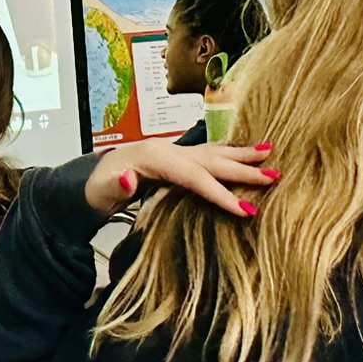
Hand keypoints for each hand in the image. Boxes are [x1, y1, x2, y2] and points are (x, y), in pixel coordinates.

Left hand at [85, 141, 275, 217]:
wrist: (88, 180)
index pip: (196, 177)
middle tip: (274, 176)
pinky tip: (243, 153)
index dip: (221, 194)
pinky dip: (228, 154)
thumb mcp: (101, 191)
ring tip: (270, 151)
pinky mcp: (174, 159)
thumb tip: (127, 178)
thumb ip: (116, 185)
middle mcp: (169, 150)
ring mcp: (173, 152)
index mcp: (156, 159)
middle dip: (244, 169)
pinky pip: (207, 155)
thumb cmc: (96, 189)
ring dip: (241, 154)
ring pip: (213, 152)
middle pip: (212, 160)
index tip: (246, 211)